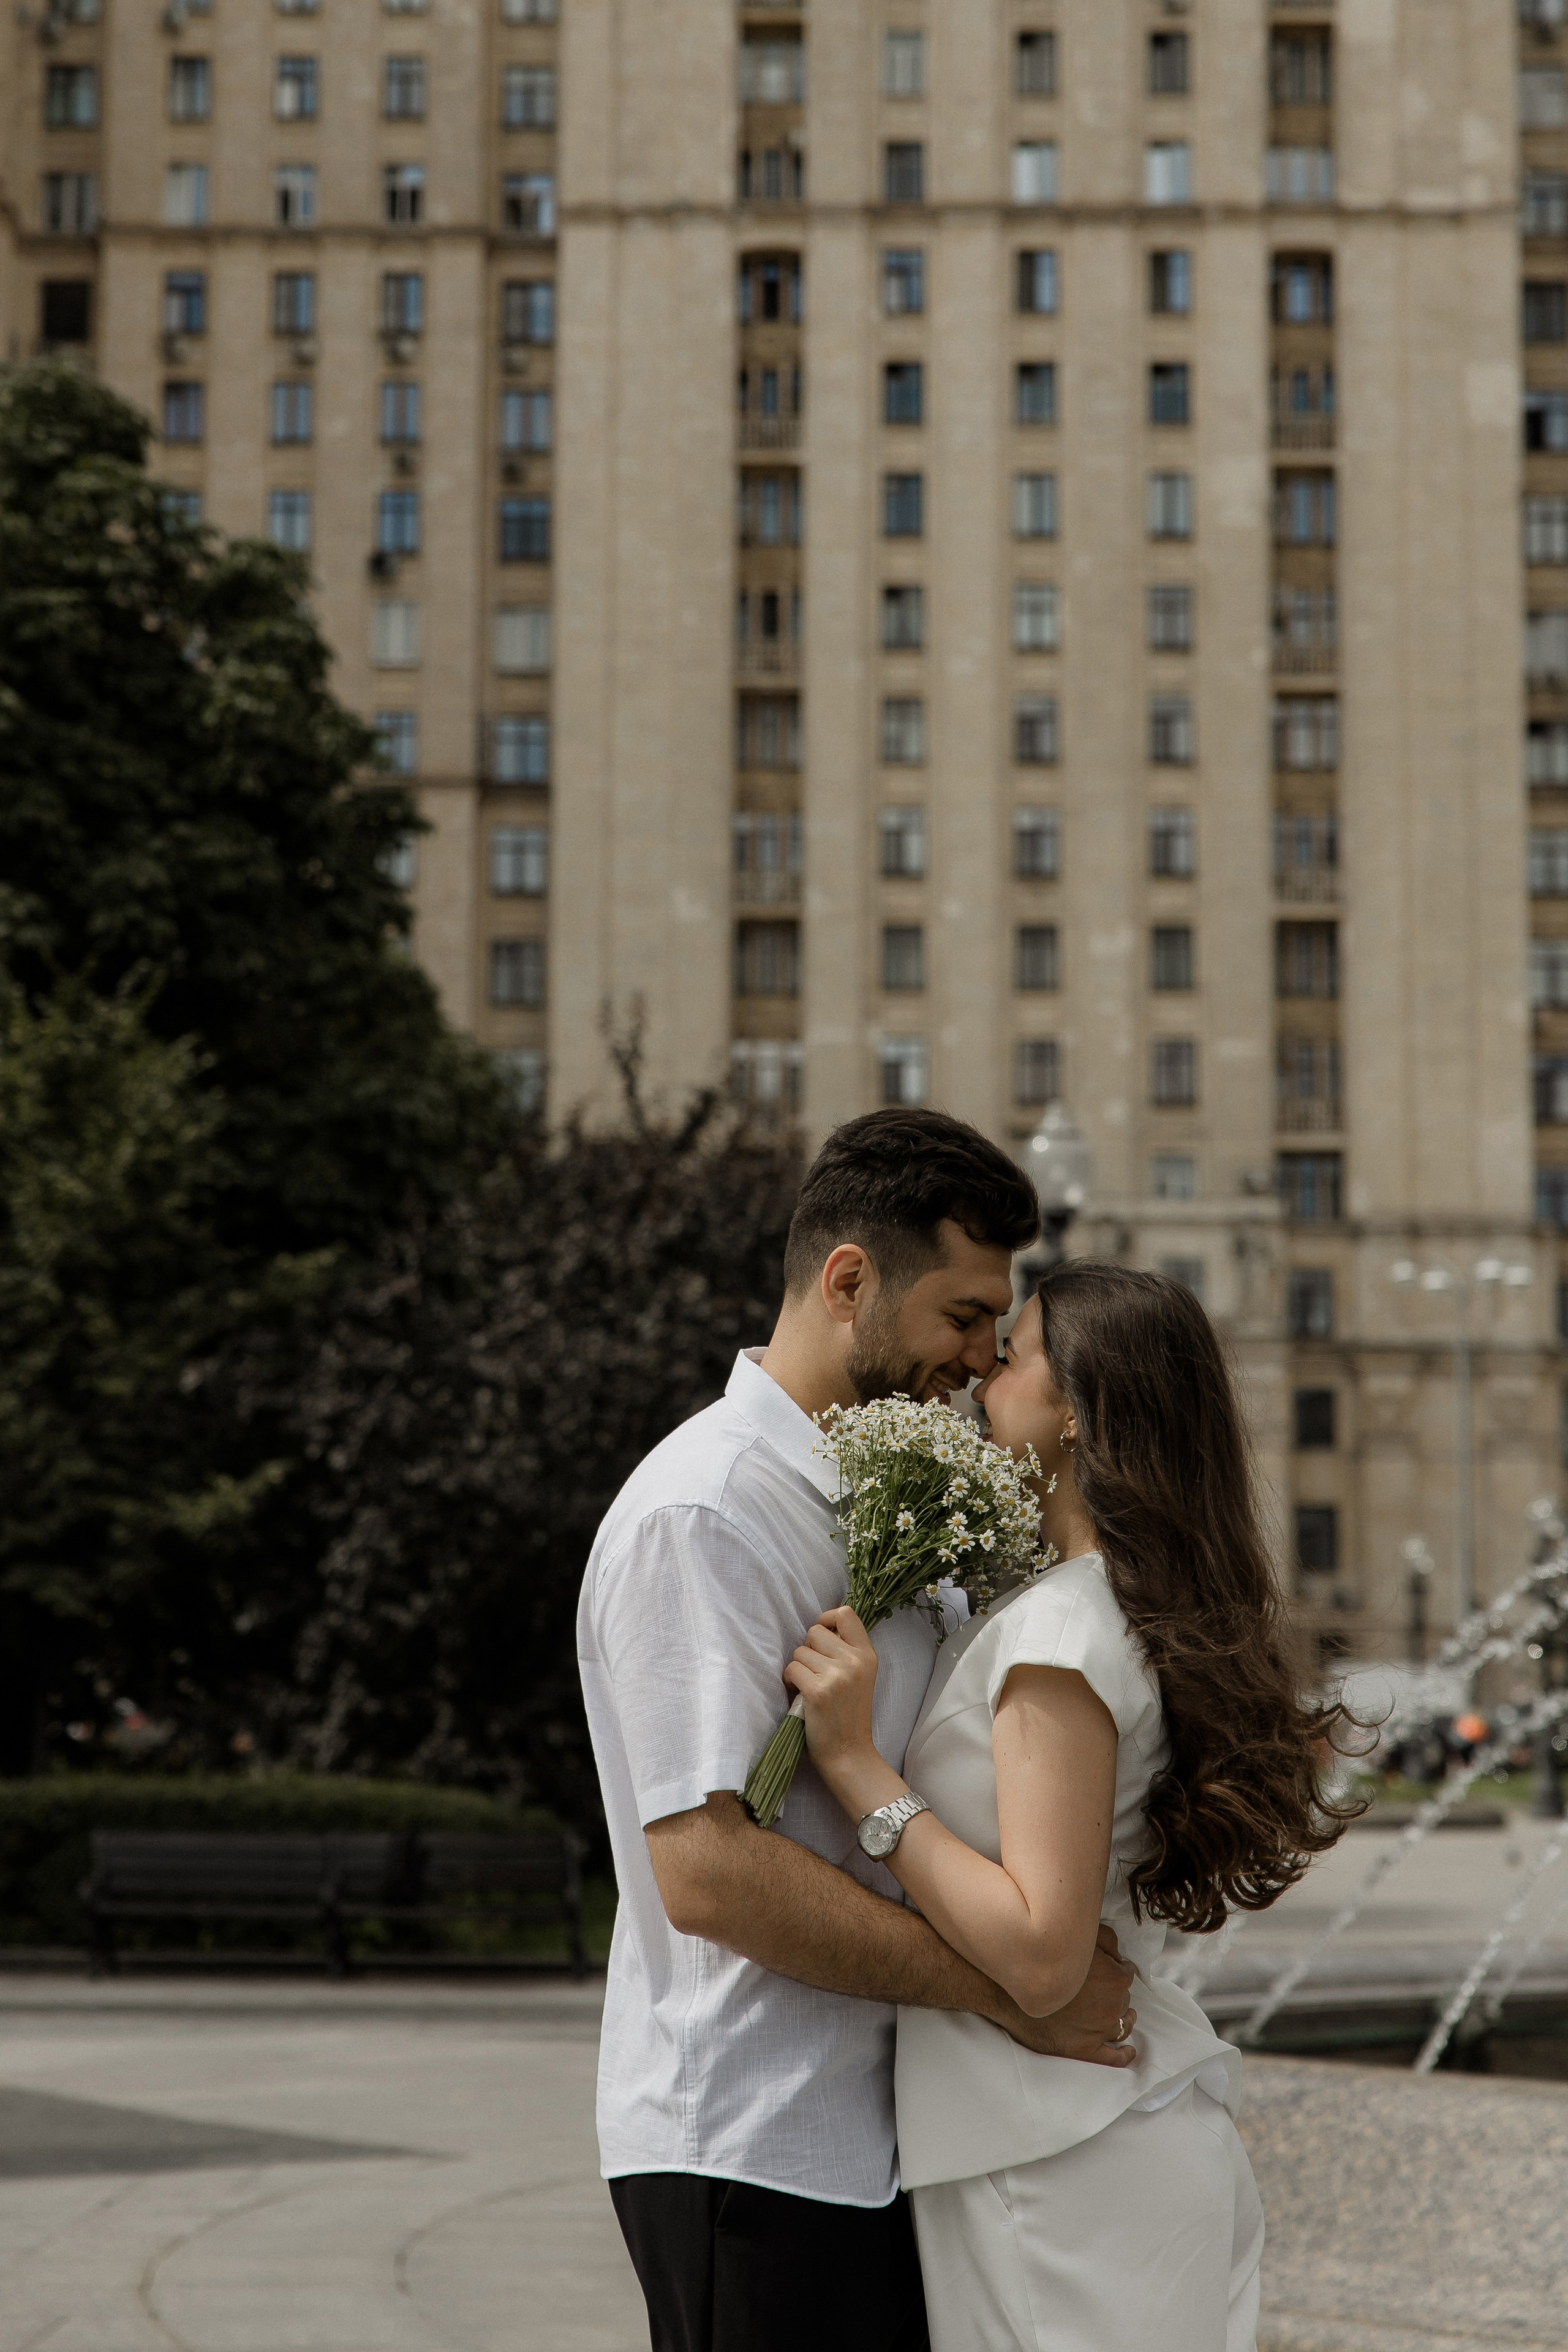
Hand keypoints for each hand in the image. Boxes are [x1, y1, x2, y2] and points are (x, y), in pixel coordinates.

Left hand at [784, 1607, 878, 1784]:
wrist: (849, 1755)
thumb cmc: (849, 1716)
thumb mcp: (861, 1677)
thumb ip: (846, 1652)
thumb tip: (818, 1627)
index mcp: (868, 1656)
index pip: (845, 1614)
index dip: (827, 1618)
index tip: (821, 1637)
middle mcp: (855, 1662)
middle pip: (815, 1631)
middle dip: (808, 1649)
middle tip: (814, 1672)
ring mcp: (837, 1676)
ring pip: (799, 1651)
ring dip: (798, 1668)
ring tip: (808, 1688)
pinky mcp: (817, 1691)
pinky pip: (791, 1668)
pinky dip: (789, 1681)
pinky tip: (799, 1695)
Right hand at [982, 1924, 1137, 2067]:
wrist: (1009, 1985)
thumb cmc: (1042, 1957)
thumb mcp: (1079, 1936)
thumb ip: (1107, 1939)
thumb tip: (1120, 1955)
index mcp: (1114, 1979)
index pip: (1126, 1974)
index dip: (1117, 1969)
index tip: (1111, 1969)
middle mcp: (1110, 2007)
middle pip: (1122, 2000)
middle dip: (1115, 1993)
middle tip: (1105, 1988)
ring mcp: (1097, 2031)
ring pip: (1121, 2026)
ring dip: (1124, 2020)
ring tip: (1124, 2017)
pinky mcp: (1081, 2049)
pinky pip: (1111, 2058)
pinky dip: (1123, 2055)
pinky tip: (1128, 2051)